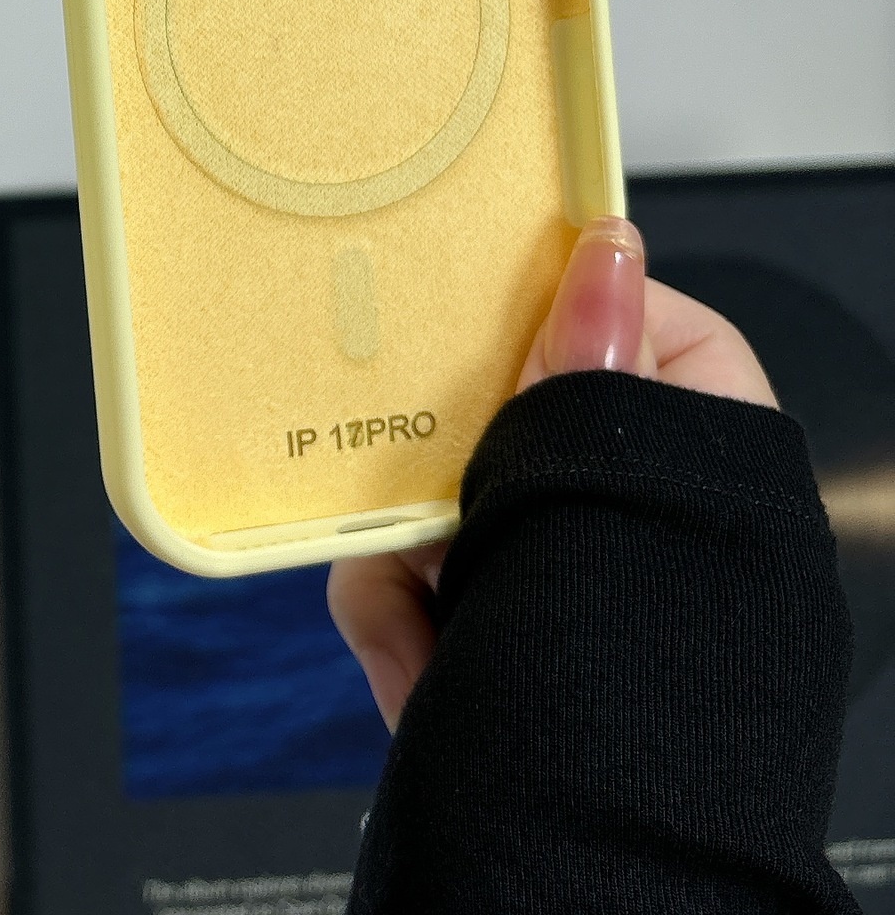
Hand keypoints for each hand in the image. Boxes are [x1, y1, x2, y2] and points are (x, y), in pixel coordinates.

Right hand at [326, 217, 775, 731]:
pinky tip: (420, 673)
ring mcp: (565, 585)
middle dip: (441, 463)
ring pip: (442, 506)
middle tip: (424, 486)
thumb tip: (607, 253)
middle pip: (506, 415)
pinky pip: (419, 589)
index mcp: (703, 466)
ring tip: (422, 619)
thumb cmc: (635, 713)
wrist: (572, 889)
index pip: (633, 326)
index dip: (548, 305)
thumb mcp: (596, 510)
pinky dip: (402, 629)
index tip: (466, 298)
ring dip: (408, 561)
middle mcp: (637, 519)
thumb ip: (589, 380)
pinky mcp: (500, 640)